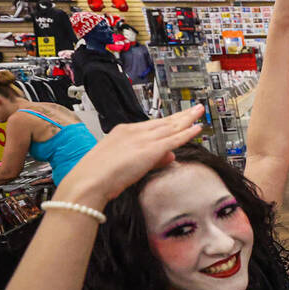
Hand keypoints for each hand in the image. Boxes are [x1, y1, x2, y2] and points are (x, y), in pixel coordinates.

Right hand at [55, 105, 204, 209]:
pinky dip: (187, 133)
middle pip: (164, 122)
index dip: (168, 122)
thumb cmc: (99, 176)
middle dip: (181, 115)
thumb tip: (169, 155)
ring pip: (171, 127)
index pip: (152, 125)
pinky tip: (197, 128)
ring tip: (199, 112)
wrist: (89, 180)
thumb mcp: (124, 163)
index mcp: (123, 132)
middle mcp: (134, 132)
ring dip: (187, 119)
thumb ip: (150, 159)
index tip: (178, 118)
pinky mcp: (149, 150)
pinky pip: (173, 139)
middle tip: (195, 109)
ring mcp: (142, 139)